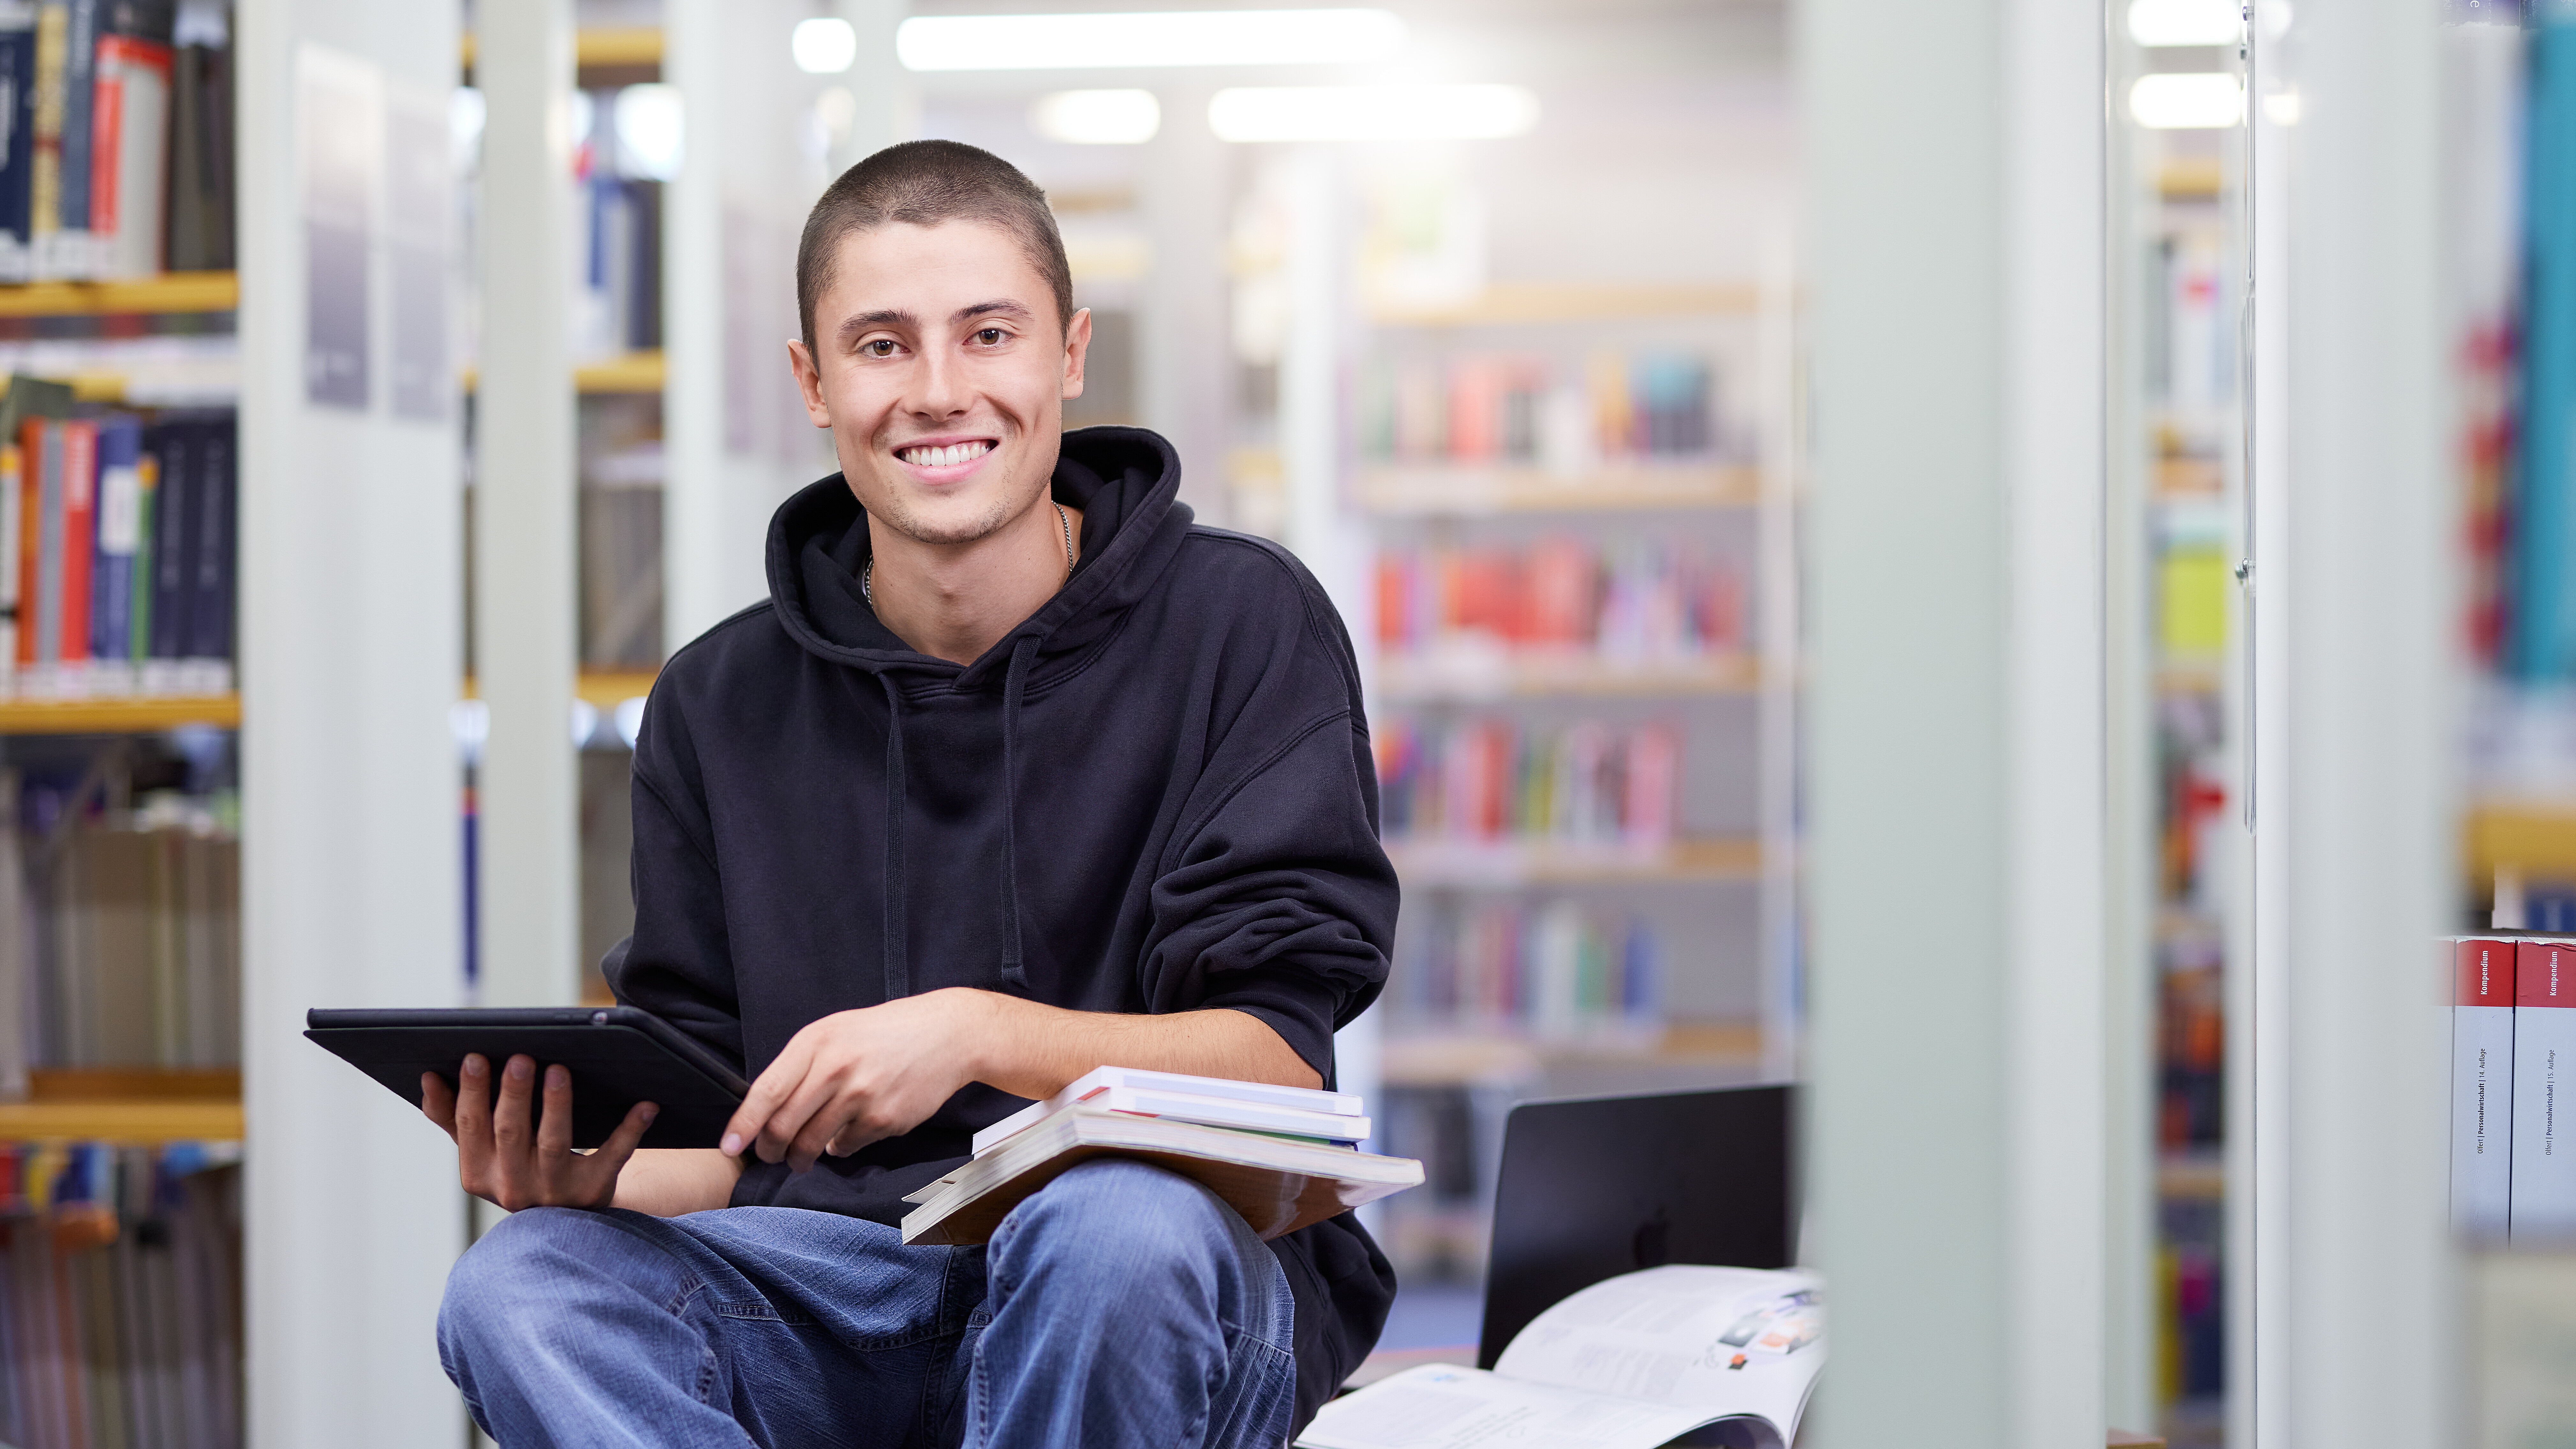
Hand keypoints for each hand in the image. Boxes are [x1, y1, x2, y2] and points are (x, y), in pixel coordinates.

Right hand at [422, 1053, 656, 1211]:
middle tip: (520, 1057)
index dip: (471, 1093)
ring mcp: (554, 1192)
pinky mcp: (594, 1192)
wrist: (565, 1219)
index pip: (470, 1127)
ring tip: (559, 1070)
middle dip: (513, 1093)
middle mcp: (512, 1187)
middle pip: (510, 1132)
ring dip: (557, 1105)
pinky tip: (646, 1104)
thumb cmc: (518, 1168)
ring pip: (554, 1143)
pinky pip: (613, 1157)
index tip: (474, 1057)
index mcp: (478, 1173)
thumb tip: (428, 1078)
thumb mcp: (482, 1152)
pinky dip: (630, 1130)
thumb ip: (452, 1119)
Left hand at [723, 990, 987, 1171]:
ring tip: (802, 1157)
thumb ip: (803, 1065)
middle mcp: (836, 1068)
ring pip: (812, 1143)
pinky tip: (849, 1132)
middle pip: (784, 1125)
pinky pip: (847, 1147)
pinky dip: (841, 1147)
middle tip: (770, 1155)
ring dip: (801, 1157)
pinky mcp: (884, 1120)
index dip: (743, 1124)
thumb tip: (771, 1110)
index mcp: (817, 1041)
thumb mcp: (837, 1031)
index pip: (767, 1091)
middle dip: (770, 1149)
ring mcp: (861, 1096)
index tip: (730, 1146)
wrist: (947, 1034)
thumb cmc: (886, 1033)